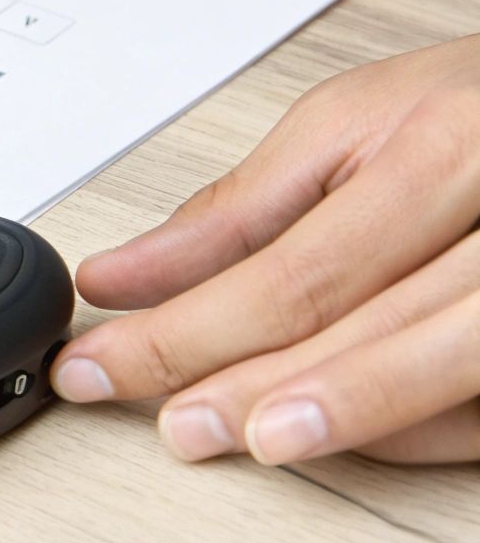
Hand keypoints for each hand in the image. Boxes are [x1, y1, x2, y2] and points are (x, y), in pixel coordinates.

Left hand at [51, 34, 479, 464]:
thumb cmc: (471, 107)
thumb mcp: (349, 124)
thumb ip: (238, 210)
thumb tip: (122, 277)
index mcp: (443, 151)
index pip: (292, 273)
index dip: (184, 333)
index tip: (100, 363)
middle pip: (360, 329)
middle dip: (245, 384)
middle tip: (164, 421)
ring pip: (433, 376)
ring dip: (330, 418)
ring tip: (237, 435)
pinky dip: (406, 430)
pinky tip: (330, 431)